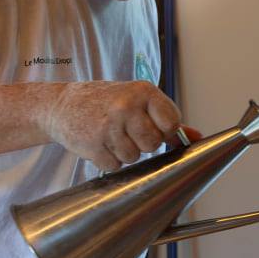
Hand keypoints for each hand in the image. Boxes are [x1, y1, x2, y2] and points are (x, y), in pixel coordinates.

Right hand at [36, 81, 185, 168]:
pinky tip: (99, 144)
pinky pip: (115, 166)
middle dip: (142, 143)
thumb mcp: (137, 101)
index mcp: (142, 91)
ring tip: (110, 136)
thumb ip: (166, 118)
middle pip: (153, 144)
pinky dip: (108, 160)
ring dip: (124, 153)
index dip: (163, 130)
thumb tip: (196, 136)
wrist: (62, 105)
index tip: (152, 126)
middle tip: (126, 131)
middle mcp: (126, 106)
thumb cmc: (105, 102)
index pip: (171, 123)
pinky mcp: (93, 144)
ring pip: (134, 157)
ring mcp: (108, 126)